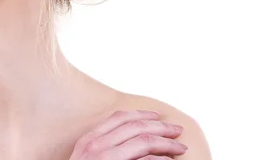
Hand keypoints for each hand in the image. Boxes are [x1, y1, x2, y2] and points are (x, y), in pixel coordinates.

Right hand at [68, 109, 187, 159]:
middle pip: (135, 126)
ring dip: (166, 143)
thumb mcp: (88, 159)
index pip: (118, 117)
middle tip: (178, 131)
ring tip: (181, 149)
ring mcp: (104, 157)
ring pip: (143, 140)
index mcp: (88, 140)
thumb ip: (104, 147)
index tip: (157, 117)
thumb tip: (129, 140)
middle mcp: (95, 145)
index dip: (141, 114)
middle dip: (160, 127)